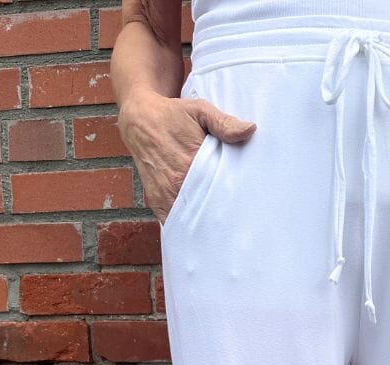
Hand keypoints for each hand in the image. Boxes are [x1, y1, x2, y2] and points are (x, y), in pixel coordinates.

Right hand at [117, 88, 255, 224]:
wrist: (139, 121)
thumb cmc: (173, 115)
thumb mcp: (199, 111)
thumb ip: (224, 123)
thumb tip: (250, 130)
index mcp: (191, 163)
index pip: (220, 190)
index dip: (234, 198)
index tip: (246, 202)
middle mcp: (176, 183)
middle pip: (207, 208)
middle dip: (222, 214)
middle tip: (239, 218)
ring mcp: (165, 195)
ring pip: (191, 219)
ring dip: (206, 222)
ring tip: (222, 225)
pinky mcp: (157, 202)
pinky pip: (175, 221)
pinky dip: (188, 225)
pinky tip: (202, 226)